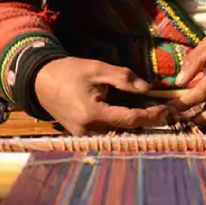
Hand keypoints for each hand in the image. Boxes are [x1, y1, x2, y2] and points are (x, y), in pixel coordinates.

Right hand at [34, 57, 167, 134]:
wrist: (40, 81)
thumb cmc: (68, 71)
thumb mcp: (98, 68)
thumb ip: (124, 78)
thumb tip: (147, 88)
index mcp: (92, 114)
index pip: (129, 120)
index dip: (150, 115)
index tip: (166, 109)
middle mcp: (88, 131)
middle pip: (126, 130)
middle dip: (145, 121)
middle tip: (162, 109)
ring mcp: (83, 136)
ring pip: (117, 133)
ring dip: (134, 123)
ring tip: (151, 110)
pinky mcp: (81, 135)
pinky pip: (107, 132)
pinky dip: (121, 124)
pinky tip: (132, 113)